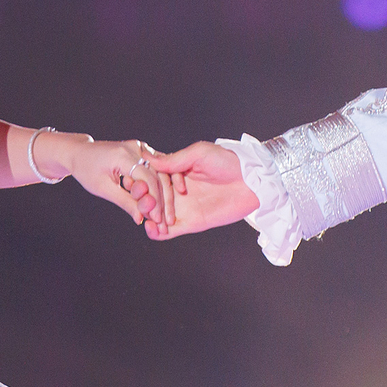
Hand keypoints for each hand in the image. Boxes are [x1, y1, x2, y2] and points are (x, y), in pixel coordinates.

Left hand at [41, 134, 175, 227]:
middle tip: (163, 221)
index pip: (148, 178)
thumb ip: (124, 201)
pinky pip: (155, 170)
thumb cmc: (87, 170)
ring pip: (159, 173)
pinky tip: (159, 203)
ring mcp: (140, 147)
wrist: (80, 153)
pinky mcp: (142, 151)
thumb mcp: (103, 188)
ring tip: (162, 215)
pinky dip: (157, 186)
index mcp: (124, 154)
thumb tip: (141, 218)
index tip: (158, 219)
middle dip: (161, 200)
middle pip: (157, 176)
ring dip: (162, 195)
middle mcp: (136, 147)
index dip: (155, 200)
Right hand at [142, 141, 259, 240]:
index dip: (143, 182)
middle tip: (142, 203)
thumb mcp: (199, 154)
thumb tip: (148, 158)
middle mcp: (177, 190)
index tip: (134, 184)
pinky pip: (171, 230)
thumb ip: (174, 160)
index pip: (153, 179)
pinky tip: (153, 229)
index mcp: (177, 172)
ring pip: (158, 215)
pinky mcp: (192, 223)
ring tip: (146, 218)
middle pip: (152, 198)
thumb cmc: (228, 162)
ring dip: (149, 218)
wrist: (252, 182)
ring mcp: (183, 207)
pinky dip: (159, 233)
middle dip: (144, 201)